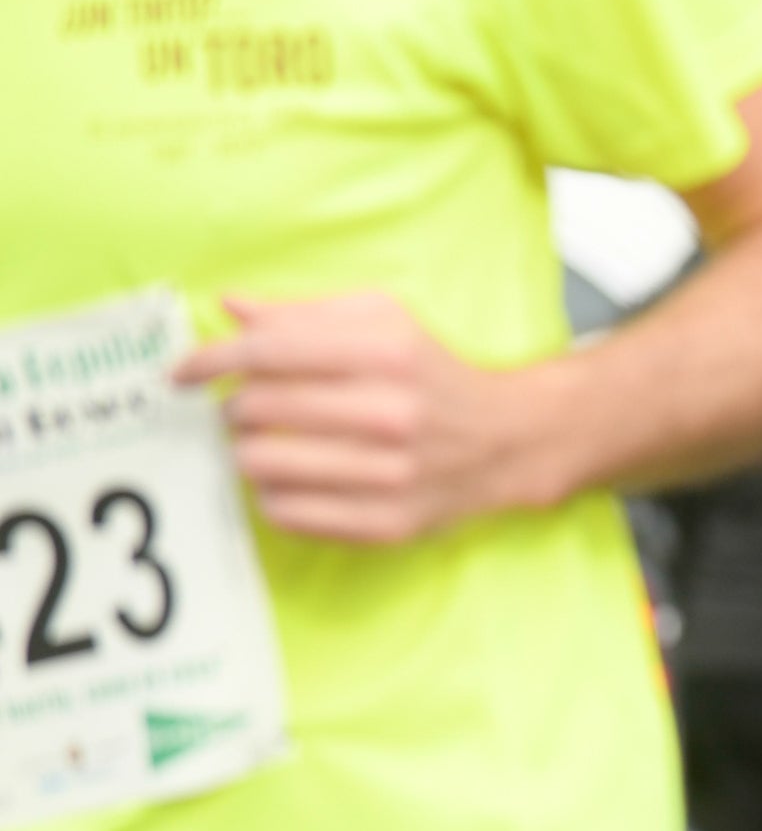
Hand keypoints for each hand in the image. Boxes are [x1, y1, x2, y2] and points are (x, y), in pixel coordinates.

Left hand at [174, 293, 554, 543]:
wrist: (510, 440)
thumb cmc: (433, 375)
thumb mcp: (385, 323)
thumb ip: (306, 313)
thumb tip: (232, 308)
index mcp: (389, 354)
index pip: (268, 352)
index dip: (210, 360)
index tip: (183, 372)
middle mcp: (392, 413)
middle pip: (256, 408)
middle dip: (233, 408)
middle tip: (243, 410)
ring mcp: (391, 474)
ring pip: (262, 464)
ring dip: (248, 452)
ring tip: (265, 444)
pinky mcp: (388, 522)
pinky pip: (287, 512)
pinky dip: (273, 494)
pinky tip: (292, 479)